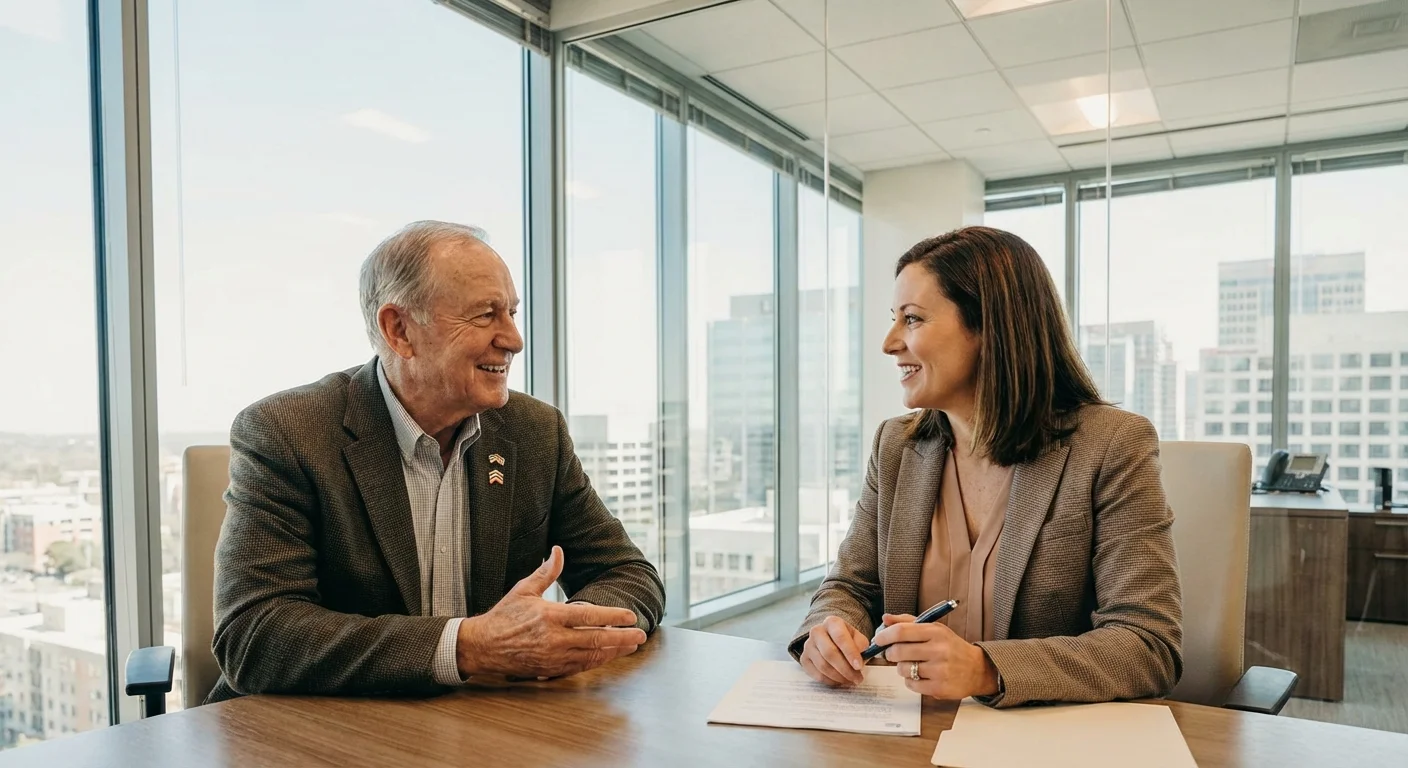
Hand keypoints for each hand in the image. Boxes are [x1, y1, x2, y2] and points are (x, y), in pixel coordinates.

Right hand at [456, 546, 645, 678]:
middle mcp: (554, 638)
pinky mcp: (550, 669)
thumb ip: (546, 572)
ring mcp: (553, 657)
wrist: (482, 647)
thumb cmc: (503, 616)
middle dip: (622, 638)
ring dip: (613, 652)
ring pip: (591, 656)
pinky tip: (608, 656)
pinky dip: (596, 661)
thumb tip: (558, 550)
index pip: (589, 616)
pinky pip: (579, 667)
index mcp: (550, 616)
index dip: (613, 617)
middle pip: (596, 639)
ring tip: (630, 646)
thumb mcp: (524, 590)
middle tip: (641, 635)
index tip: (631, 617)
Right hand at [799, 616, 869, 685]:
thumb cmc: (847, 641)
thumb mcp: (858, 639)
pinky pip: (817, 674)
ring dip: (839, 677)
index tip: (859, 666)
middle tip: (857, 678)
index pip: (840, 636)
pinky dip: (830, 681)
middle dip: (845, 669)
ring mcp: (808, 645)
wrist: (833, 642)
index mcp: (832, 622)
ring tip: (850, 680)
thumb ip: (861, 646)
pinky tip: (839, 681)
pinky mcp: (804, 659)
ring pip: (823, 666)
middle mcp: (817, 631)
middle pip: (829, 653)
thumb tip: (859, 657)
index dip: (850, 652)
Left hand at [871, 613, 999, 699]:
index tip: (879, 640)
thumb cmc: (951, 647)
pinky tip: (920, 676)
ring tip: (912, 665)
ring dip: (902, 668)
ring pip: (903, 669)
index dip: (885, 636)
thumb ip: (908, 622)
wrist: (977, 669)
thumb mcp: (934, 629)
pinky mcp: (939, 687)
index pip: (901, 631)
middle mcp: (938, 650)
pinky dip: (911, 681)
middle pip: (898, 651)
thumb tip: (885, 619)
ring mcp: (940, 670)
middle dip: (891, 653)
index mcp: (936, 632)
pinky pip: (911, 684)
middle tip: (894, 654)